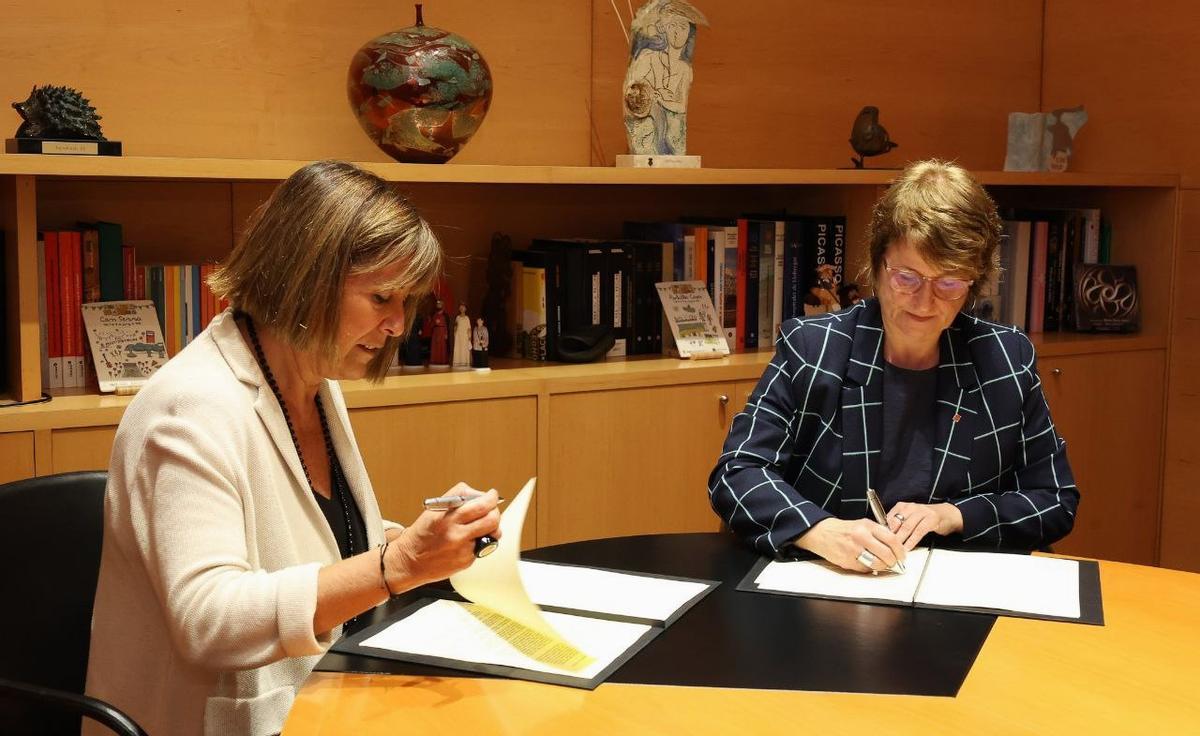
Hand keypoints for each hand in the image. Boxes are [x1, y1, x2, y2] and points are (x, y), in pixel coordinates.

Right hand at [387, 482, 501, 587]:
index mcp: (446, 517)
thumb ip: (457, 498)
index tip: (492, 495)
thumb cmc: (422, 534)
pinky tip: (468, 541)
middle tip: (492, 509)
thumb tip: (480, 494)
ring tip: (483, 526)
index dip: (491, 498)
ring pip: (492, 534)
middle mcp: (455, 533)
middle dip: (495, 512)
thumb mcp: (434, 509)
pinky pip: (483, 547)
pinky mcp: (466, 561)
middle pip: (491, 519)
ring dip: (493, 528)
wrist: (409, 562)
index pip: (480, 504)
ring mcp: (462, 549)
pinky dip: (480, 541)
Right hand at [794, 517, 906, 573]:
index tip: (902, 556)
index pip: (891, 539)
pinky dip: (868, 569)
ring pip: (877, 564)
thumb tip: (894, 549)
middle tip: (894, 563)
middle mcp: (861, 537)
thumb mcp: (862, 524)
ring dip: (882, 567)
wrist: (821, 532)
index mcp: (867, 526)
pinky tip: (866, 563)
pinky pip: (865, 569)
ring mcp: (853, 550)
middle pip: (886, 554)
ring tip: (881, 564)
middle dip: (893, 562)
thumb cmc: (844, 529)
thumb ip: (878, 534)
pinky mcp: (847, 561)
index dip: (900, 550)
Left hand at [885, 502, 963, 549]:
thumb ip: (899, 525)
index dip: (884, 531)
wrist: (946, 514)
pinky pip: (919, 531)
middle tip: (887, 548)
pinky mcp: (931, 519)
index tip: (881, 541)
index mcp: (902, 506)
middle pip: (896, 522)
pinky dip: (912, 540)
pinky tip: (908, 547)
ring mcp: (921, 512)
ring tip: (896, 550)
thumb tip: (885, 536)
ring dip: (901, 540)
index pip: (889, 518)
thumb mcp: (910, 518)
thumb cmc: (925, 518)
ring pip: (907, 527)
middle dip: (891, 537)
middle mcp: (910, 507)